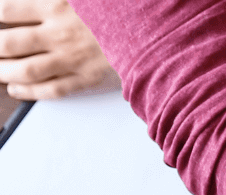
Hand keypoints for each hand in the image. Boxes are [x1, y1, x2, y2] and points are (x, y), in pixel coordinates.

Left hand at [0, 0, 118, 100]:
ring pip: (27, 70)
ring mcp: (72, 59)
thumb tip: (23, 8)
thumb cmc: (114, 13)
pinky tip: (16, 89)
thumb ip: (52, 1)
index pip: (6, 10)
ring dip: (4, 73)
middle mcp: (59, 34)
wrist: (150, 35)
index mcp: (56, 5)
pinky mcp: (87, 79)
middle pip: (10, 43)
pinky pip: (52, 89)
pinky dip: (30, 92)